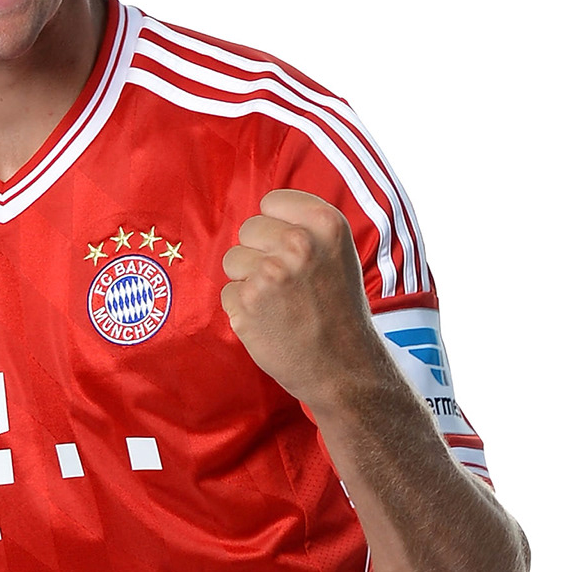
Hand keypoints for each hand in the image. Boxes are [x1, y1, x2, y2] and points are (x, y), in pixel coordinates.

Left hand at [219, 189, 377, 406]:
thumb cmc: (339, 311)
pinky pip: (228, 294)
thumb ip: (305, 228)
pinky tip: (268, 322)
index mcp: (325, 224)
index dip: (275, 226)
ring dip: (247, 280)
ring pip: (232, 259)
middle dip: (258, 253)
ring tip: (277, 302)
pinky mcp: (248, 305)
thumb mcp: (339, 254)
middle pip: (248, 229)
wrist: (343, 368)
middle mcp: (299, 244)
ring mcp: (270, 274)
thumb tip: (263, 214)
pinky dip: (242, 310)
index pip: (272, 202)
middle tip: (284, 283)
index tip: (289, 250)